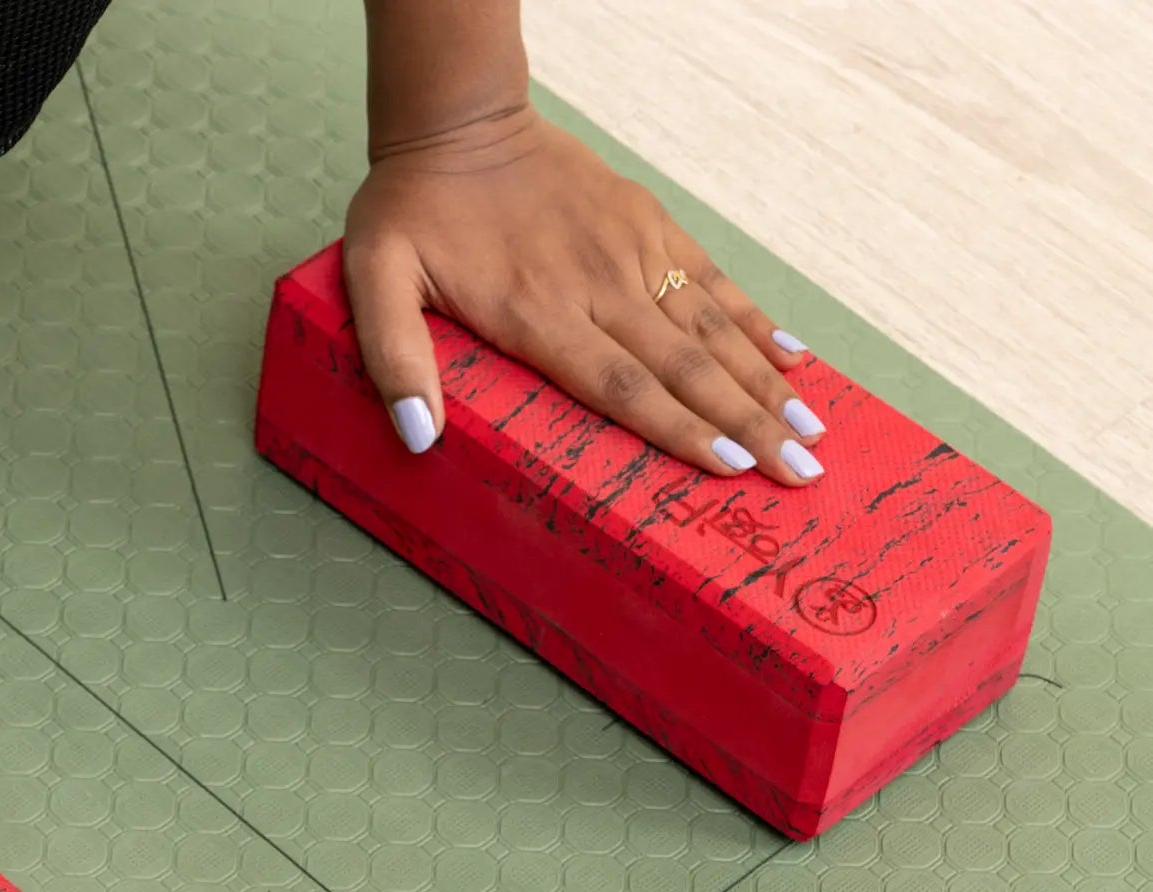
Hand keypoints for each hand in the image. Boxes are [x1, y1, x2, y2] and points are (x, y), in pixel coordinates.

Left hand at [344, 105, 826, 483]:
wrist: (455, 121)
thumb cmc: (412, 210)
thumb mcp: (375, 282)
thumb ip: (395, 359)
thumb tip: (418, 437)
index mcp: (539, 312)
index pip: (623, 386)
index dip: (680, 430)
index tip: (733, 467)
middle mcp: (598, 285)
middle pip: (685, 368)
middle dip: (750, 423)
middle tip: (801, 473)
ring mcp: (630, 252)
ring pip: (710, 329)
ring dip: (766, 382)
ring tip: (814, 428)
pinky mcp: (645, 225)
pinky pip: (709, 279)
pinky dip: (752, 320)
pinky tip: (791, 355)